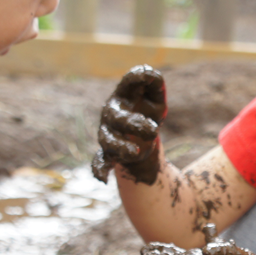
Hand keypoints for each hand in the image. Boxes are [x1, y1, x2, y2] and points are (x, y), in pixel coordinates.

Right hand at [92, 65, 166, 183]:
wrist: (144, 139)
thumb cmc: (149, 112)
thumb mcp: (156, 99)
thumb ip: (156, 86)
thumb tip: (154, 76)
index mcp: (124, 96)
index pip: (128, 82)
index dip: (137, 77)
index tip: (149, 76)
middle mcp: (112, 114)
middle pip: (116, 117)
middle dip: (134, 124)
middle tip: (154, 130)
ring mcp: (108, 133)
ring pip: (108, 141)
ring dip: (122, 147)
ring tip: (137, 152)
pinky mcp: (108, 153)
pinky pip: (99, 162)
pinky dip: (99, 169)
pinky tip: (103, 179)